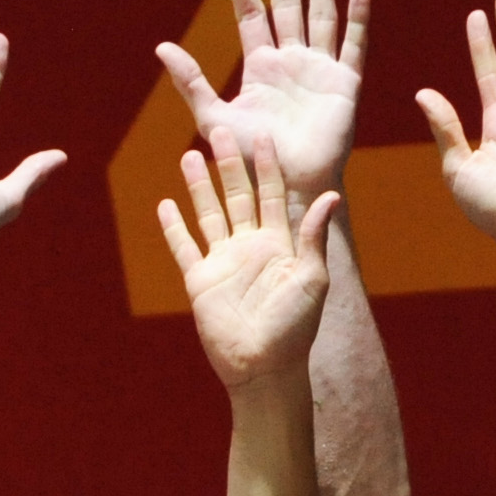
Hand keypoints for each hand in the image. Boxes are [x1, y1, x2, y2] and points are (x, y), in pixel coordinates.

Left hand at [157, 0, 366, 201]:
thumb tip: (161, 46)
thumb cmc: (247, 158)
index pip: (250, 16)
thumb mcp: (212, 117)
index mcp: (260, 67)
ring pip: (320, 17)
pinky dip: (357, 19)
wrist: (285, 184)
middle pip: (287, 6)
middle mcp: (290, 62)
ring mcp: (319, 70)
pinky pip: (352, 45)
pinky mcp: (345, 84)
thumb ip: (191, 81)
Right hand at [157, 132, 338, 389]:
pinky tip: (165, 205)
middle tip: (221, 129)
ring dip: (199, 186)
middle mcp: (250, 246)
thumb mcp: (313, 278)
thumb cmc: (296, 328)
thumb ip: (313, 236)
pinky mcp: (200, 281)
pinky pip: (184, 248)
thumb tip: (330, 195)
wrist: (265, 366)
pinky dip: (174, 228)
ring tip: (189, 156)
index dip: (267, 165)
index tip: (263, 135)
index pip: (272, 193)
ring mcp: (223, 262)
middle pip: (237, 194)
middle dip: (229, 163)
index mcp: (280, 242)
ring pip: (208, 213)